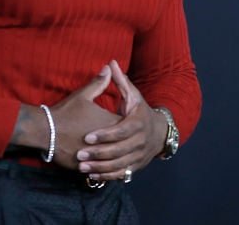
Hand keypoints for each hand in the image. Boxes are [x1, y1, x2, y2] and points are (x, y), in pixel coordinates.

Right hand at [47, 65, 122, 169]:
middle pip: (124, 144)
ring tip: (117, 156)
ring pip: (113, 160)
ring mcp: (98, 156)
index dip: (129, 123)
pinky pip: (101, 170)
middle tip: (127, 140)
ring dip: (115, 158)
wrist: (45, 130)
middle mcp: (107, 141)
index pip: (128, 125)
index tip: (128, 120)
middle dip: (125, 142)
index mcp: (110, 123)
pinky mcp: (87, 166)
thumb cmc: (65, 112)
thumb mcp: (83, 95)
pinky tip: (104, 168)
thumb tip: (109, 67)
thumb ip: (99, 83)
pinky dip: (103, 169)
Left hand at [74, 60, 166, 181]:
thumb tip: (111, 62)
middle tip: (79, 155)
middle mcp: (141, 141)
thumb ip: (120, 81)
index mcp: (138, 123)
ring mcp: (139, 156)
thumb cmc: (140, 111)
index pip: (120, 131)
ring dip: (100, 168)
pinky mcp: (136, 166)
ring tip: (82, 167)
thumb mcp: (133, 95)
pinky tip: (92, 176)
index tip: (86, 137)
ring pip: (119, 165)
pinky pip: (122, 174)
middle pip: (119, 151)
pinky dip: (107, 176)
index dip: (104, 135)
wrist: (159, 132)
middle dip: (98, 154)